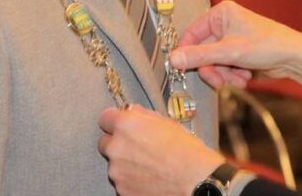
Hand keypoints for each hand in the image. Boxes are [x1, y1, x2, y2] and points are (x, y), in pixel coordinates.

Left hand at [98, 105, 224, 195]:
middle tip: (139, 147)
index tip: (122, 125)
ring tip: (150, 165)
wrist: (196, 181)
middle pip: (105, 142)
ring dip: (126, 163)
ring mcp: (116, 171)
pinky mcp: (121, 190)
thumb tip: (132, 113)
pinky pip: (122, 181)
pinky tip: (150, 177)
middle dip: (118, 143)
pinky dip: (132, 179)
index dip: (115, 121)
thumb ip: (143, 116)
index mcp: (126, 125)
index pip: (105, 118)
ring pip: (114, 164)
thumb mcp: (168, 123)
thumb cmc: (187, 151)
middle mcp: (116, 147)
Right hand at [173, 0, 301, 95]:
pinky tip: (245, 77)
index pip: (191, 33)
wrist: (294, 57)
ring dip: (223, 74)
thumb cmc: (267, 45)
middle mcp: (225, 23)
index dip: (187, 53)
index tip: (182, 69)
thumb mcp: (229, 52)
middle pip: (202, 52)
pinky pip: (224, 67)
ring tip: (239, 79)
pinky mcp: (239, 52)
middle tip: (218, 81)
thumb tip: (173, 59)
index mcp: (221, 13)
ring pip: (213, 62)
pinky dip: (232, 75)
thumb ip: (199, 56)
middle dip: (212, 69)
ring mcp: (232, 38)